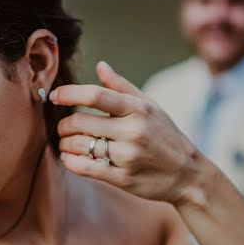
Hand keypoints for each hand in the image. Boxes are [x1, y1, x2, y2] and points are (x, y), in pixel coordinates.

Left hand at [51, 61, 201, 203]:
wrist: (189, 175)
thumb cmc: (166, 136)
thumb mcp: (151, 107)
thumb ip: (122, 87)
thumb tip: (100, 66)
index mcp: (138, 109)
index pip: (96, 95)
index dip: (70, 94)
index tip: (55, 96)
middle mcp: (133, 131)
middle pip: (81, 122)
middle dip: (64, 124)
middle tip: (63, 127)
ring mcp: (128, 156)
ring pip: (80, 145)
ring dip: (65, 143)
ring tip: (66, 143)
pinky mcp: (123, 178)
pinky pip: (86, 168)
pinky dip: (71, 162)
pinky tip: (68, 158)